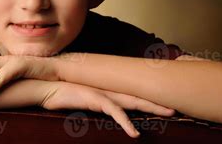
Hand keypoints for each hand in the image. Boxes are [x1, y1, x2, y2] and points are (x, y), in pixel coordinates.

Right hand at [41, 81, 175, 137]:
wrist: (45, 87)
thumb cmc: (61, 95)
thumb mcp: (82, 101)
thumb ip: (94, 104)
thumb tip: (104, 110)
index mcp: (106, 90)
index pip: (131, 93)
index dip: (147, 97)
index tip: (163, 101)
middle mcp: (108, 89)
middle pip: (138, 95)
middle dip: (157, 100)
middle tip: (176, 104)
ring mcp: (102, 93)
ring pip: (132, 100)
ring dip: (151, 107)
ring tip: (168, 113)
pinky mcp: (94, 99)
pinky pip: (114, 111)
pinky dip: (125, 122)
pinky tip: (134, 133)